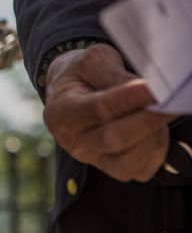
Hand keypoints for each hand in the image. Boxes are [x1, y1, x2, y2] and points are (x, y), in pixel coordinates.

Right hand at [43, 43, 174, 181]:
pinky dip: (155, 151)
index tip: (156, 89)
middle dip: (148, 120)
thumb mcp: (92, 62)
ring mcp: (91, 158)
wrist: (70, 92)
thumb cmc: (82, 75)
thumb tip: (147, 90)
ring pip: (127, 162)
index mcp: (61, 112)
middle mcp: (73, 141)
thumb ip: (115, 76)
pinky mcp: (111, 168)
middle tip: (171, 100)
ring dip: (152, 137)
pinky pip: (141, 170)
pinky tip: (154, 130)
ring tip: (160, 112)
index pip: (99, 109)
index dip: (130, 100)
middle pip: (114, 139)